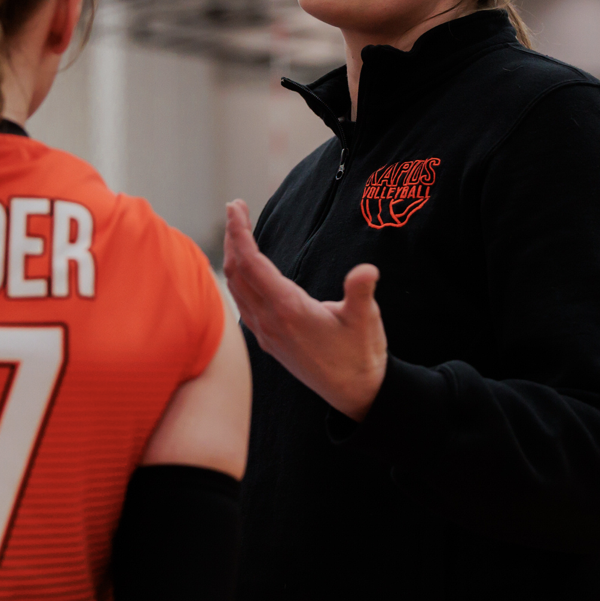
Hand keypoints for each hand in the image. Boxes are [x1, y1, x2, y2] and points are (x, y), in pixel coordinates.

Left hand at [223, 199, 387, 419]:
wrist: (354, 394)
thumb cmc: (361, 354)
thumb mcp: (366, 321)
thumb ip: (361, 294)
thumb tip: (367, 270)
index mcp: (289, 310)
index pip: (252, 264)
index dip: (240, 232)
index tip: (236, 206)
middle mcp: (270, 322)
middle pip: (236, 272)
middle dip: (232, 237)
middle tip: (235, 207)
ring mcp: (266, 333)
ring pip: (236, 289)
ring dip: (232, 257)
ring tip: (238, 231)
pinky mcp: (269, 341)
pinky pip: (242, 303)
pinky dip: (237, 279)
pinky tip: (245, 270)